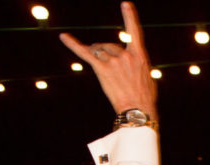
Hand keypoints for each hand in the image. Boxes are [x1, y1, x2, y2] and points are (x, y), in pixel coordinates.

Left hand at [60, 2, 156, 119]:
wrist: (138, 110)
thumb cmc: (144, 96)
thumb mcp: (146, 76)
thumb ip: (135, 63)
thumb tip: (124, 59)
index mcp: (140, 55)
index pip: (135, 32)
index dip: (130, 17)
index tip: (125, 4)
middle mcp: (126, 55)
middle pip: (109, 45)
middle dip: (105, 53)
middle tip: (108, 68)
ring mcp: (114, 61)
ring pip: (98, 51)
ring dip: (96, 57)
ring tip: (104, 71)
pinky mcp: (102, 69)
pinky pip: (85, 53)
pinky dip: (73, 44)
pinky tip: (63, 36)